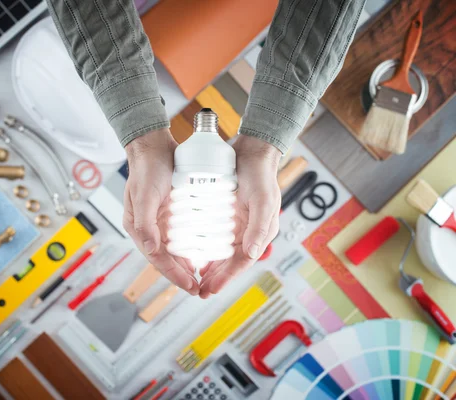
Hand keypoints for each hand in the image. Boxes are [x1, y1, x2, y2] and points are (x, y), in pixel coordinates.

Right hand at [123, 129, 199, 294]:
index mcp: (137, 227)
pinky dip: (189, 245)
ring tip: (202, 274)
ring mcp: (158, 220)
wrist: (153, 145)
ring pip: (172, 249)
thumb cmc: (147, 168)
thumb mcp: (146, 196)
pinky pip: (179, 234)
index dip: (174, 275)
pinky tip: (202, 249)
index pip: (157, 259)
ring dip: (185, 262)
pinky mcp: (168, 212)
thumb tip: (152, 251)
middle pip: (165, 258)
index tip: (190, 286)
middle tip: (199, 286)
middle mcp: (147, 227)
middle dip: (181, 274)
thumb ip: (145, 225)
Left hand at [198, 136, 280, 297]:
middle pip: (230, 261)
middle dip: (215, 278)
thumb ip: (258, 227)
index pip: (242, 262)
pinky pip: (215, 236)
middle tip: (198, 291)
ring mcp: (239, 224)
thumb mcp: (262, 200)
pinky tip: (193, 251)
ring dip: (210, 265)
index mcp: (261, 233)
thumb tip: (252, 254)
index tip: (210, 289)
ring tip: (194, 277)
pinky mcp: (227, 214)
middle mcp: (250, 231)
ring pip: (222, 252)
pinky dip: (206, 246)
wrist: (253, 151)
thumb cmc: (260, 175)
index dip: (226, 278)